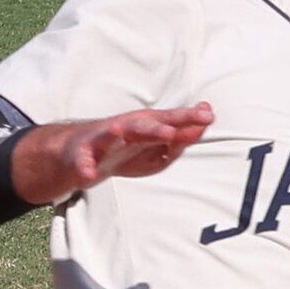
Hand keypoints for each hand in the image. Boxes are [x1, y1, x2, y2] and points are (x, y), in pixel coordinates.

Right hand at [12, 103, 214, 203]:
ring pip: (110, 135)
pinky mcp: (82, 156)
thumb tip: (206, 122)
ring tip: (120, 131)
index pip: (170, 119)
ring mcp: (102, 141)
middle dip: (155, 127)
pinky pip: (83, 163)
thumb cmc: (128, 147)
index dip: (188, 117)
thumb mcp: (159, 145)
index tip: (208, 114)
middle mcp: (126, 128)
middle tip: (171, 130)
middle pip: (143, 125)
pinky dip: (85, 167)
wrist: (81, 152)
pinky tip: (88, 174)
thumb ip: (183, 136)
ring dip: (116, 134)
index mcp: (146, 125)